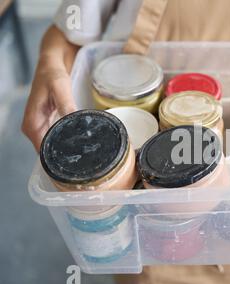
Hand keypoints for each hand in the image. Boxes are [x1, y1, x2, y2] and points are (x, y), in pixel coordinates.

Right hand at [21, 26, 78, 151]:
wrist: (52, 63)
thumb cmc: (52, 74)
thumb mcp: (60, 87)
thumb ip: (66, 104)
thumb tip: (73, 119)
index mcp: (32, 123)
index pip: (42, 149)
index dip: (56, 158)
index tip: (73, 162)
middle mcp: (34, 127)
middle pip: (48, 150)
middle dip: (64, 156)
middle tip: (85, 160)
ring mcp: (41, 126)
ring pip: (53, 145)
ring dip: (67, 148)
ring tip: (85, 154)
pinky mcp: (49, 123)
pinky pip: (57, 137)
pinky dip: (68, 139)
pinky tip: (81, 142)